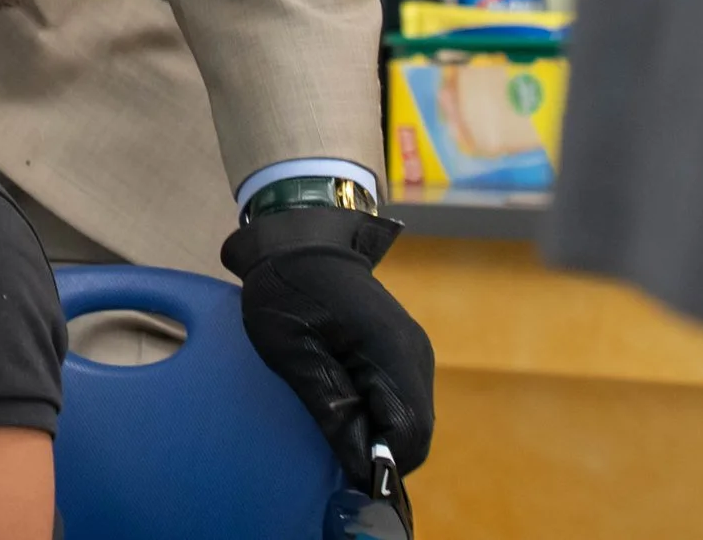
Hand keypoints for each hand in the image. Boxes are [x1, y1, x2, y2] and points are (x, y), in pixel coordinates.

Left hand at [221, 207, 433, 481]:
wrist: (297, 238)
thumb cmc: (286, 287)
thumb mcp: (291, 349)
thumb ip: (330, 406)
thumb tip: (361, 464)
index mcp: (393, 352)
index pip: (411, 435)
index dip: (381, 460)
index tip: (342, 463)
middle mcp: (416, 356)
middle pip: (415, 432)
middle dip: (377, 448)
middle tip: (330, 437)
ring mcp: (412, 352)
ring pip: (408, 418)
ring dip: (375, 431)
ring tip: (330, 415)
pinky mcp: (402, 352)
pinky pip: (398, 399)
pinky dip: (375, 412)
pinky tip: (340, 399)